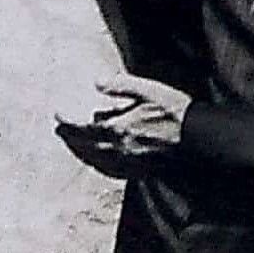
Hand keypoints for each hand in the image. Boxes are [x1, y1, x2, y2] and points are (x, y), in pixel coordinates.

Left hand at [53, 76, 189, 176]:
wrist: (195, 141)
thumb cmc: (175, 112)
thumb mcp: (150, 90)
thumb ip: (122, 86)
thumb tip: (97, 82)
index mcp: (118, 128)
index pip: (84, 126)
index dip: (69, 120)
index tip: (57, 114)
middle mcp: (117, 149)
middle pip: (86, 145)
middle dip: (70, 137)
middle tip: (60, 130)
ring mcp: (126, 162)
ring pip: (94, 159)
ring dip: (80, 152)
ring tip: (72, 144)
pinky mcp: (136, 170)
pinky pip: (108, 170)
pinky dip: (96, 164)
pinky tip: (98, 161)